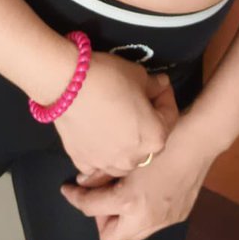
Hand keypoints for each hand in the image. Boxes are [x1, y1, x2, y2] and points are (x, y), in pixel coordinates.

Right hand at [53, 54, 178, 178]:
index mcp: (155, 138)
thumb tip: (159, 87)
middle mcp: (133, 158)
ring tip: (119, 122)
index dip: (166, 97)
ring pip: (124, 159)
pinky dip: (100, 154)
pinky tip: (97, 139)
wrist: (68, 84)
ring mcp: (106, 164)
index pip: (170, 116)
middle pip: (148, 141)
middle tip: (139, 103)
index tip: (160, 86)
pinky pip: (97, 164)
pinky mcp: (83, 162)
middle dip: (148, 123)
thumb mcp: (140, 75)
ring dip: (126, 144)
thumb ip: (155, 86)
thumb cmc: (109, 79)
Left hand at [59, 114, 217, 239]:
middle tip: (103, 197)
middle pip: (110, 237)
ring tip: (125, 192)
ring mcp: (165, 221)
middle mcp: (147, 219)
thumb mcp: (129, 155)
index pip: (91, 208)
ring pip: (133, 233)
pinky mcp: (178, 216)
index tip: (69, 190)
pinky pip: (152, 223)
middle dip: (102, 219)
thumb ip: (103, 173)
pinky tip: (148, 190)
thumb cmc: (165, 139)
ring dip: (123, 218)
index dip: (75, 198)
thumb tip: (85, 182)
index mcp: (130, 202)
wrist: (201, 139)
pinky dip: (143, 212)